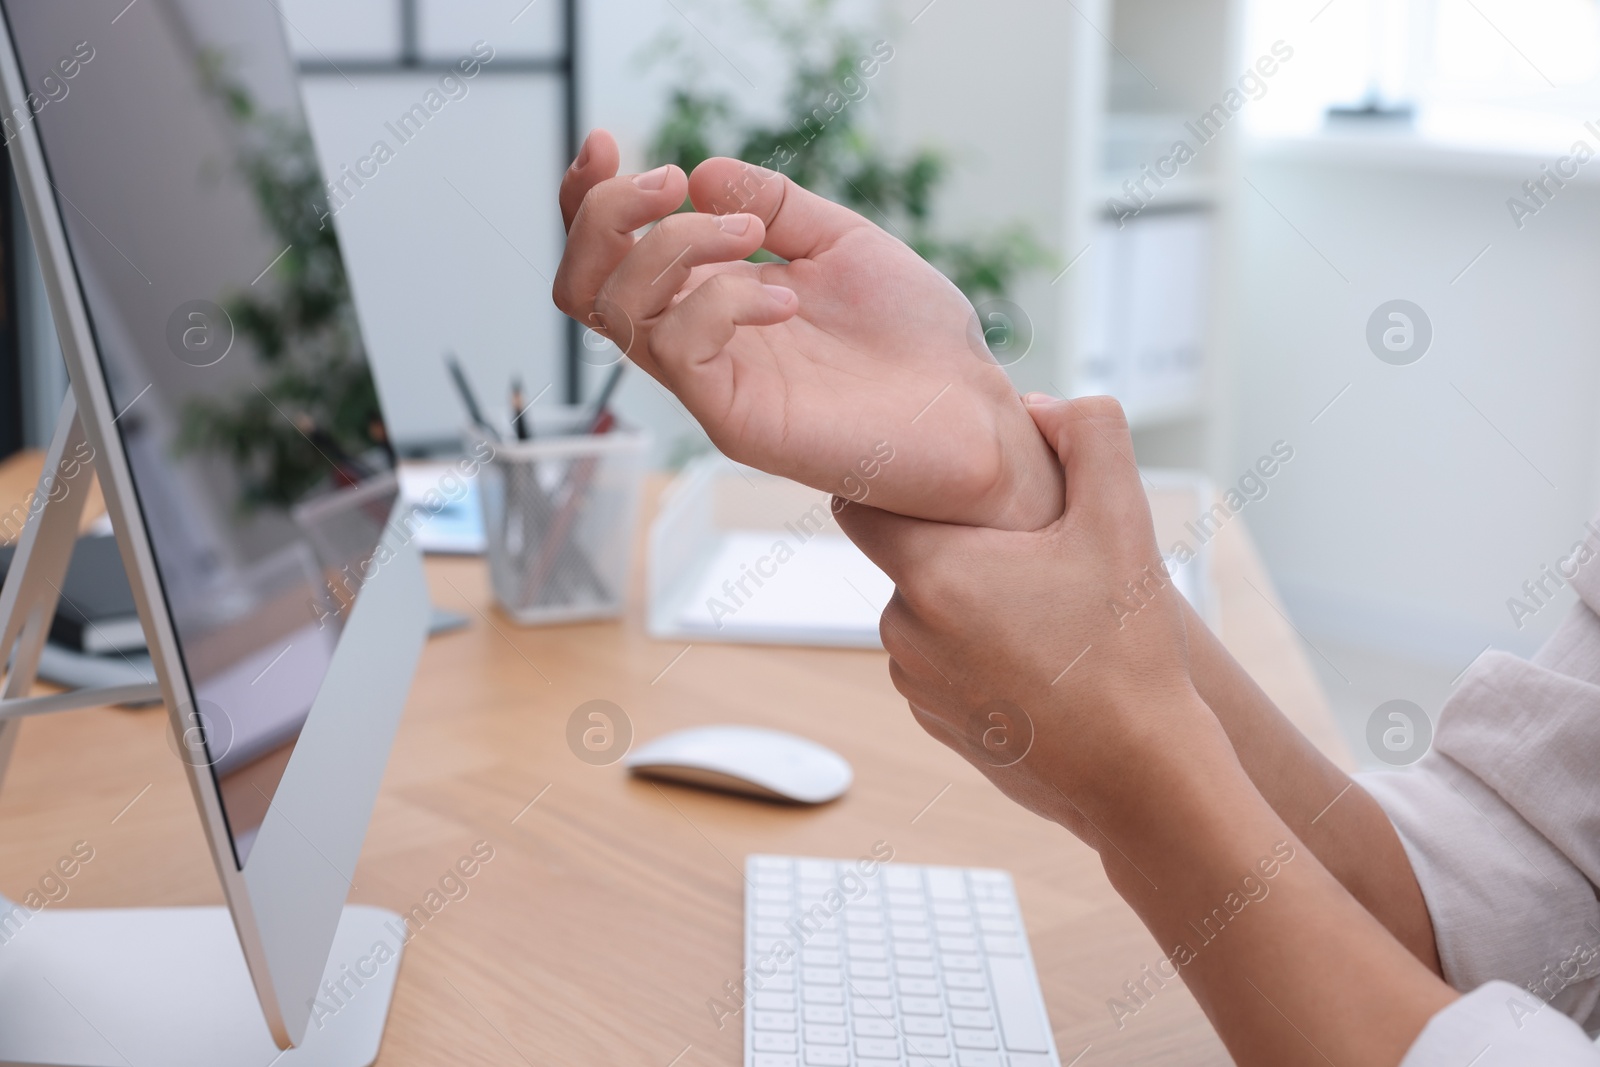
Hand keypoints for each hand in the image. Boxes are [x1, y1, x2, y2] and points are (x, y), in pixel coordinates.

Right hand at [554, 130, 1062, 530]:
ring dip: (674, 245)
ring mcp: (710, 385)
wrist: (969, 413)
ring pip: (617, 310)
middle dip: (605, 215)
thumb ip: (776, 203)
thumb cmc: (915, 340)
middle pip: (582, 286)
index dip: (586, 198)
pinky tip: (786, 297)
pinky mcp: (733, 419)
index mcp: (712, 301)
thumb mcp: (843, 242)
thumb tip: (703, 172)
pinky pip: (679, 347)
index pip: (611, 256)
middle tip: (670, 183)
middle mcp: (697, 344)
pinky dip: (721, 299)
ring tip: (750, 233)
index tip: (612, 143)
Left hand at [835, 395, 1224, 833]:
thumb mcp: (1124, 522)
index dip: (893, 480)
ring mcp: (915, 684)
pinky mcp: (935, 724)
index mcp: (933, 574)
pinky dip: (975, 652)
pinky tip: (1038, 660)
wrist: (1141, 776)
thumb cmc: (1128, 652)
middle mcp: (905, 630)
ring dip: (969, 601)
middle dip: (956, 544)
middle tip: (1028, 549)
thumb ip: (1090, 434)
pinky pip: (940, 664)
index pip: (859, 503)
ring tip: (1044, 610)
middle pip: (906, 556)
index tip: (937, 478)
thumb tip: (1043, 405)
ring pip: (926, 611)